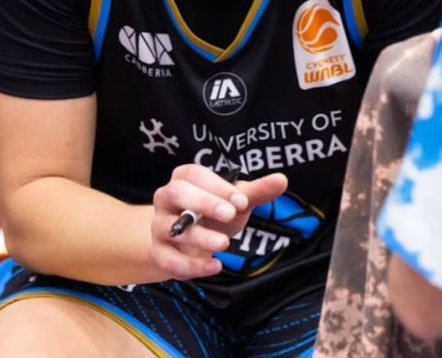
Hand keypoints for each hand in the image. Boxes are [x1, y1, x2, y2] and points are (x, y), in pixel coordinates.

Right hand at [148, 164, 288, 279]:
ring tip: (225, 244)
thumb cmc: (214, 215)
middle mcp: (166, 198)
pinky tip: (214, 266)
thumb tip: (282, 180)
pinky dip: (190, 266)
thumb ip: (257, 191)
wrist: (192, 245)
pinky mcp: (159, 252)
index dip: (218, 187)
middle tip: (230, 215)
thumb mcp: (237, 202)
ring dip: (199, 236)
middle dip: (203, 203)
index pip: (196, 175)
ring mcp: (159, 225)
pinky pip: (168, 259)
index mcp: (185, 178)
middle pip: (175, 193)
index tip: (242, 202)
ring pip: (171, 229)